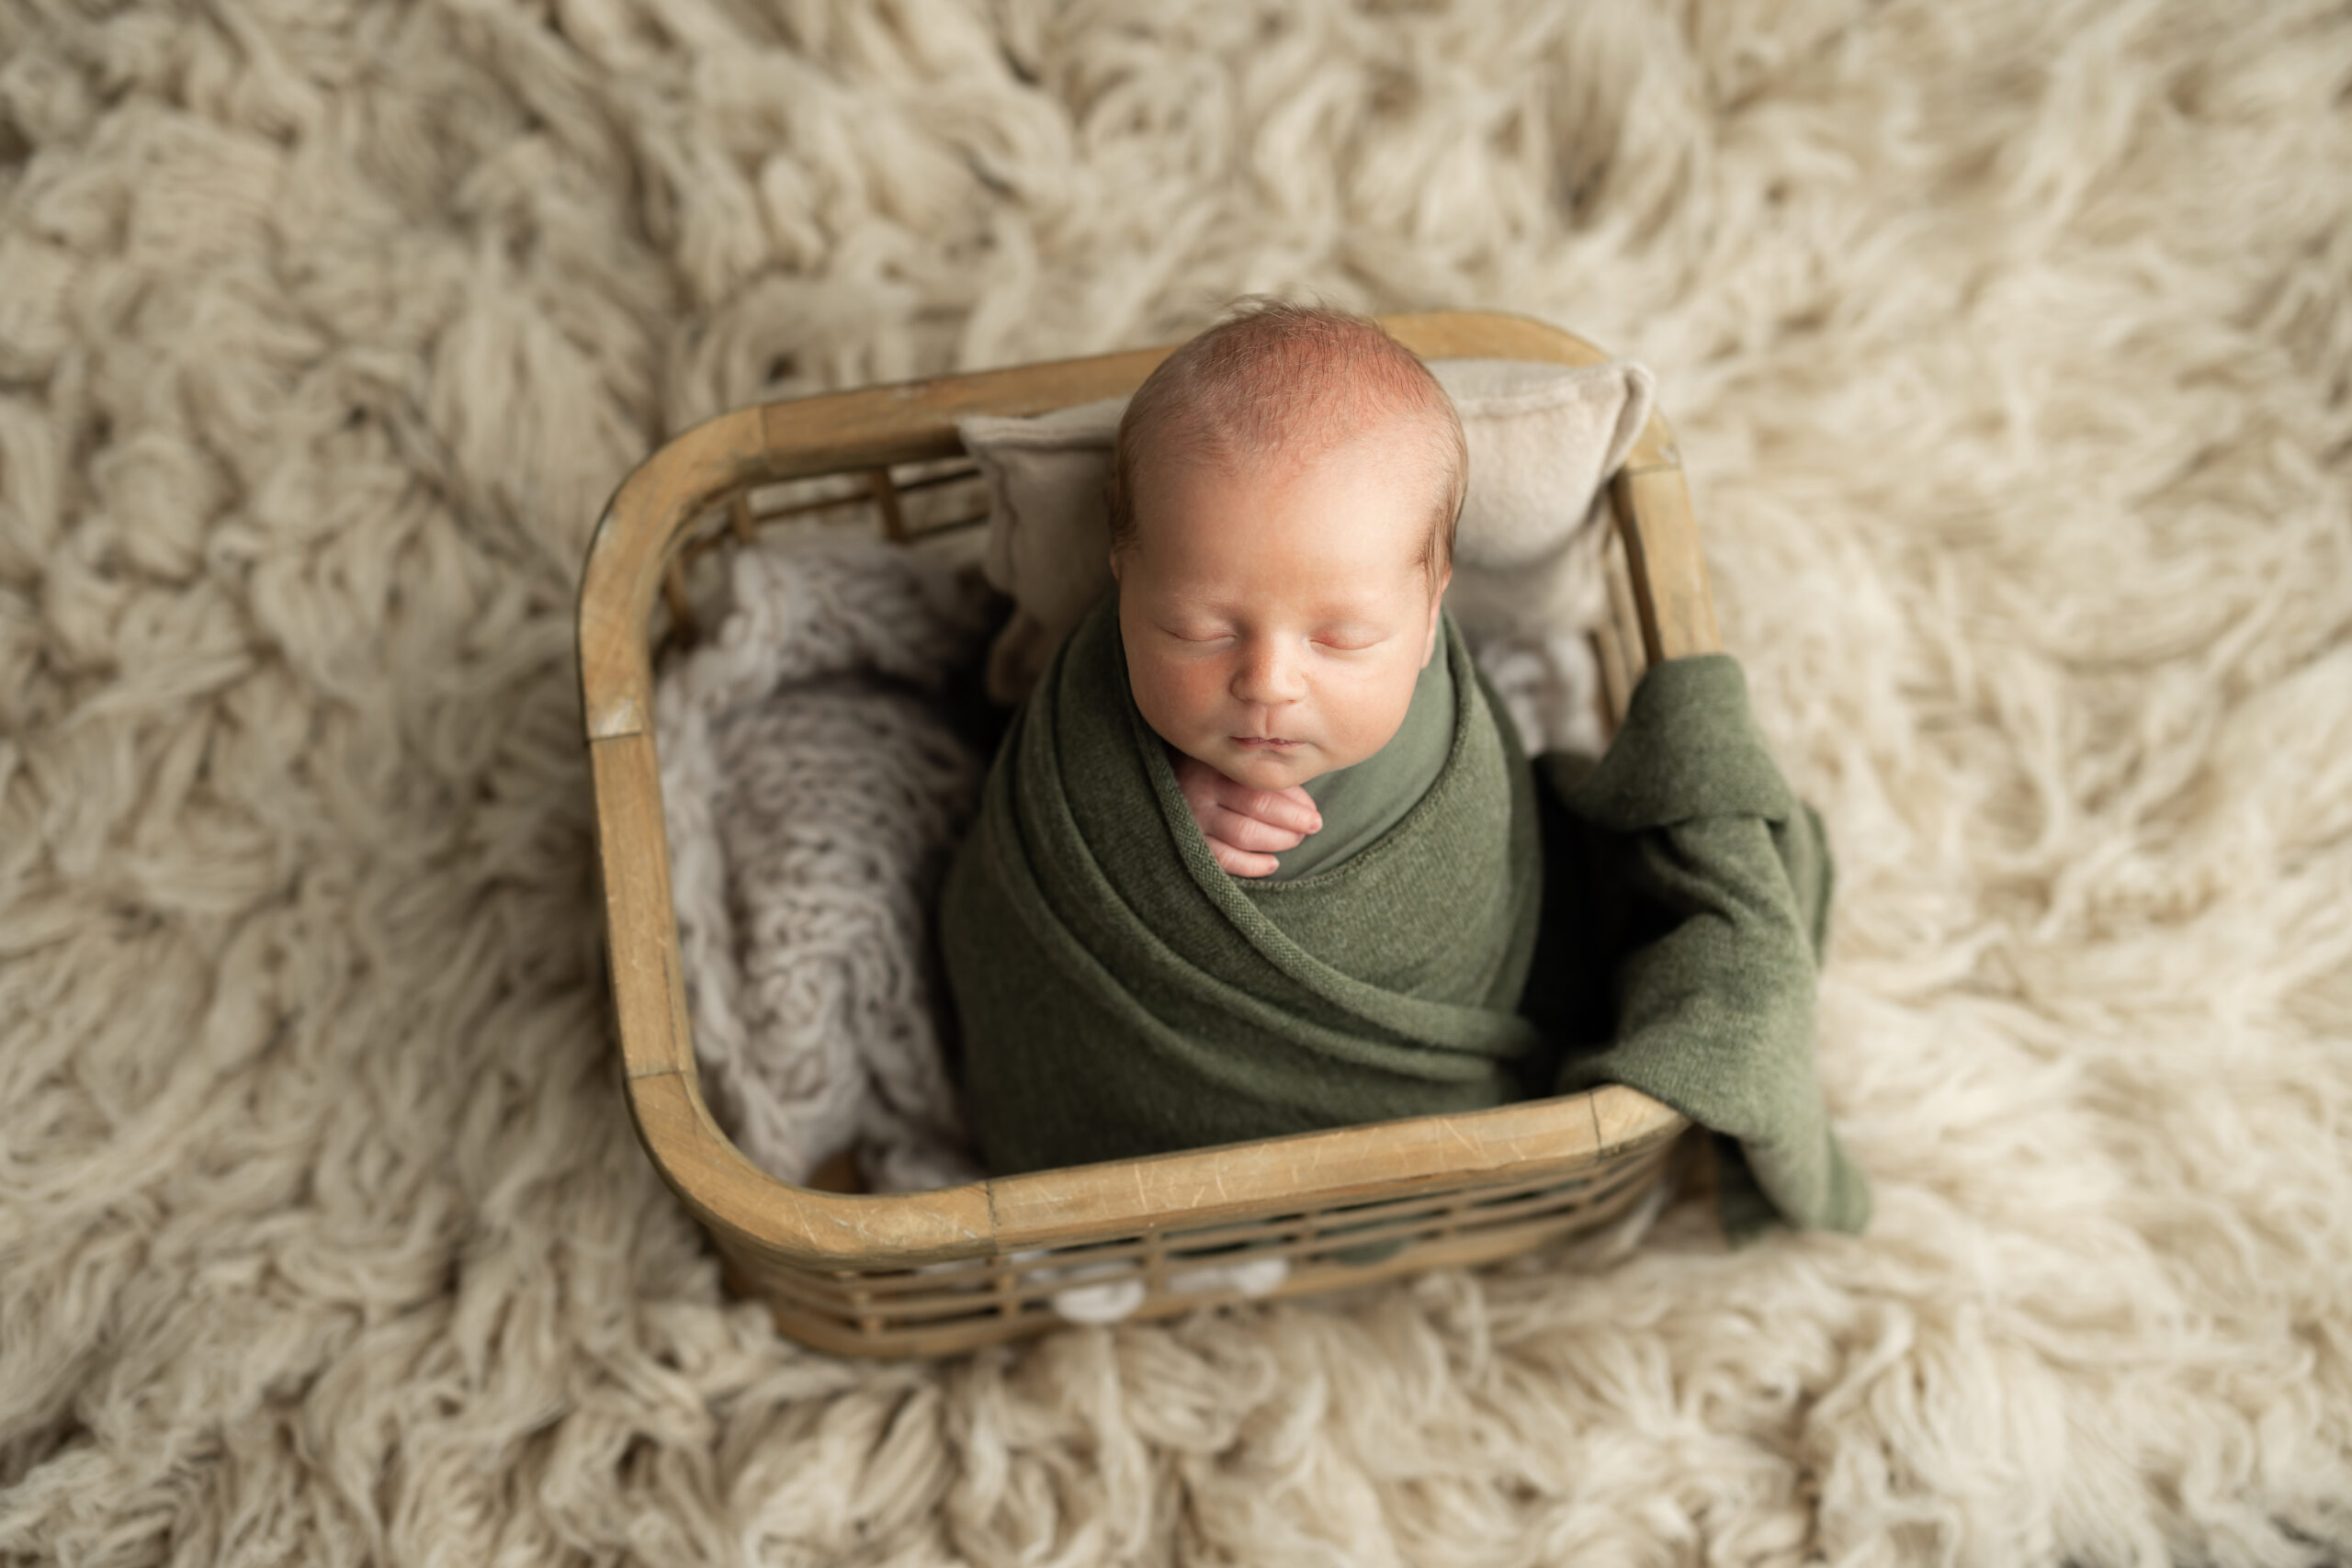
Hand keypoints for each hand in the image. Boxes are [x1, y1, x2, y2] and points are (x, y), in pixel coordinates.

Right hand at [1170, 749, 1321, 876]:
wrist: (1148, 785)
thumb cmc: (1197, 771)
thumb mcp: (1222, 762)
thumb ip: (1256, 772)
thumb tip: (1305, 801)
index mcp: (1212, 764)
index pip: (1262, 784)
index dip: (1295, 801)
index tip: (1313, 810)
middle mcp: (1199, 790)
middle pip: (1257, 808)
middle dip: (1293, 821)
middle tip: (1313, 826)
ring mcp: (1190, 819)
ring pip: (1244, 835)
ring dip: (1278, 841)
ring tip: (1296, 840)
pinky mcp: (1185, 845)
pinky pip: (1224, 860)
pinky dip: (1253, 865)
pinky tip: (1272, 863)